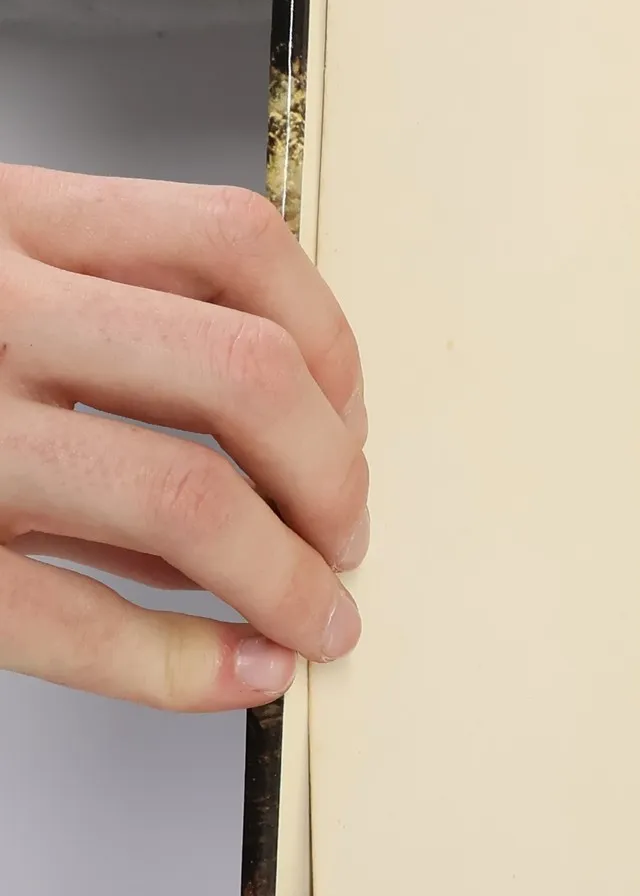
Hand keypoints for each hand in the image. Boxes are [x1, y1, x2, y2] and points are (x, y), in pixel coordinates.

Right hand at [0, 164, 367, 711]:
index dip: (331, 344)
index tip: (351, 418)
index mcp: (10, 222)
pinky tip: (236, 674)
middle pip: (243, 375)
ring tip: (314, 612)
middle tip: (346, 533)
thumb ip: (109, 329)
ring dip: (286, 573)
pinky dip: (182, 663)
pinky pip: (70, 613)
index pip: (233, 244)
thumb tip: (283, 455)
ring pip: (182, 491)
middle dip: (332, 474)